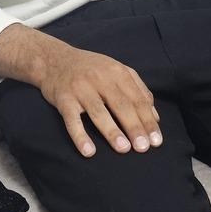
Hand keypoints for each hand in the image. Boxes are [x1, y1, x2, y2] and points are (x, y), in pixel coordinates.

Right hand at [36, 42, 163, 157]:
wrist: (54, 59)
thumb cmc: (91, 69)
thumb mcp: (116, 70)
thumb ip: (138, 89)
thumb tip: (155, 117)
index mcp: (117, 72)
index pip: (137, 98)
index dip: (148, 120)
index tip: (156, 140)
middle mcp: (100, 77)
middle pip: (121, 105)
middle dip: (134, 127)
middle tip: (144, 147)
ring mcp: (80, 88)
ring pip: (99, 112)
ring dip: (112, 131)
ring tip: (124, 149)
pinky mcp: (63, 99)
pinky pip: (72, 120)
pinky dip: (80, 136)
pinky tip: (89, 152)